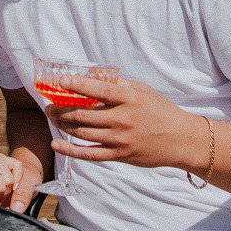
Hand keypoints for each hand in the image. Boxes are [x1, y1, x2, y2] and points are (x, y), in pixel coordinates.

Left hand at [46, 73, 206, 173]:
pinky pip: (89, 154)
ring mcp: (120, 139)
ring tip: (52, 118)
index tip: (60, 82)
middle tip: (49, 105)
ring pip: (82, 133)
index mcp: (130, 98)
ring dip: (63, 125)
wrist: (181, 140)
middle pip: (84, 114)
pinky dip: (70, 150)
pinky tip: (57, 144)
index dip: (77, 85)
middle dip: (61, 109)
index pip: (98, 89)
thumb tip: (93, 75)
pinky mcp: (119, 155)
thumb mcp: (144, 90)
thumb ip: (118, 84)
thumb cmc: (161, 111)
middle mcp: (123, 119)